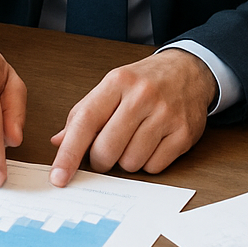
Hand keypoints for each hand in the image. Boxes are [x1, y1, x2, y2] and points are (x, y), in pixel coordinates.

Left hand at [48, 48, 215, 186]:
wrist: (190, 70)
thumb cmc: (145, 81)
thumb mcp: (112, 86)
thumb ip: (84, 113)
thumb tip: (59, 142)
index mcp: (118, 82)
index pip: (85, 121)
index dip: (69, 153)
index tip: (58, 176)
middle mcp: (142, 96)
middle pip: (106, 149)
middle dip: (101, 160)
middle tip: (106, 150)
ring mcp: (166, 114)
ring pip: (130, 163)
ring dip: (127, 160)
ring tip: (135, 139)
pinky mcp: (184, 133)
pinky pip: (154, 167)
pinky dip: (149, 162)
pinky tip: (154, 142)